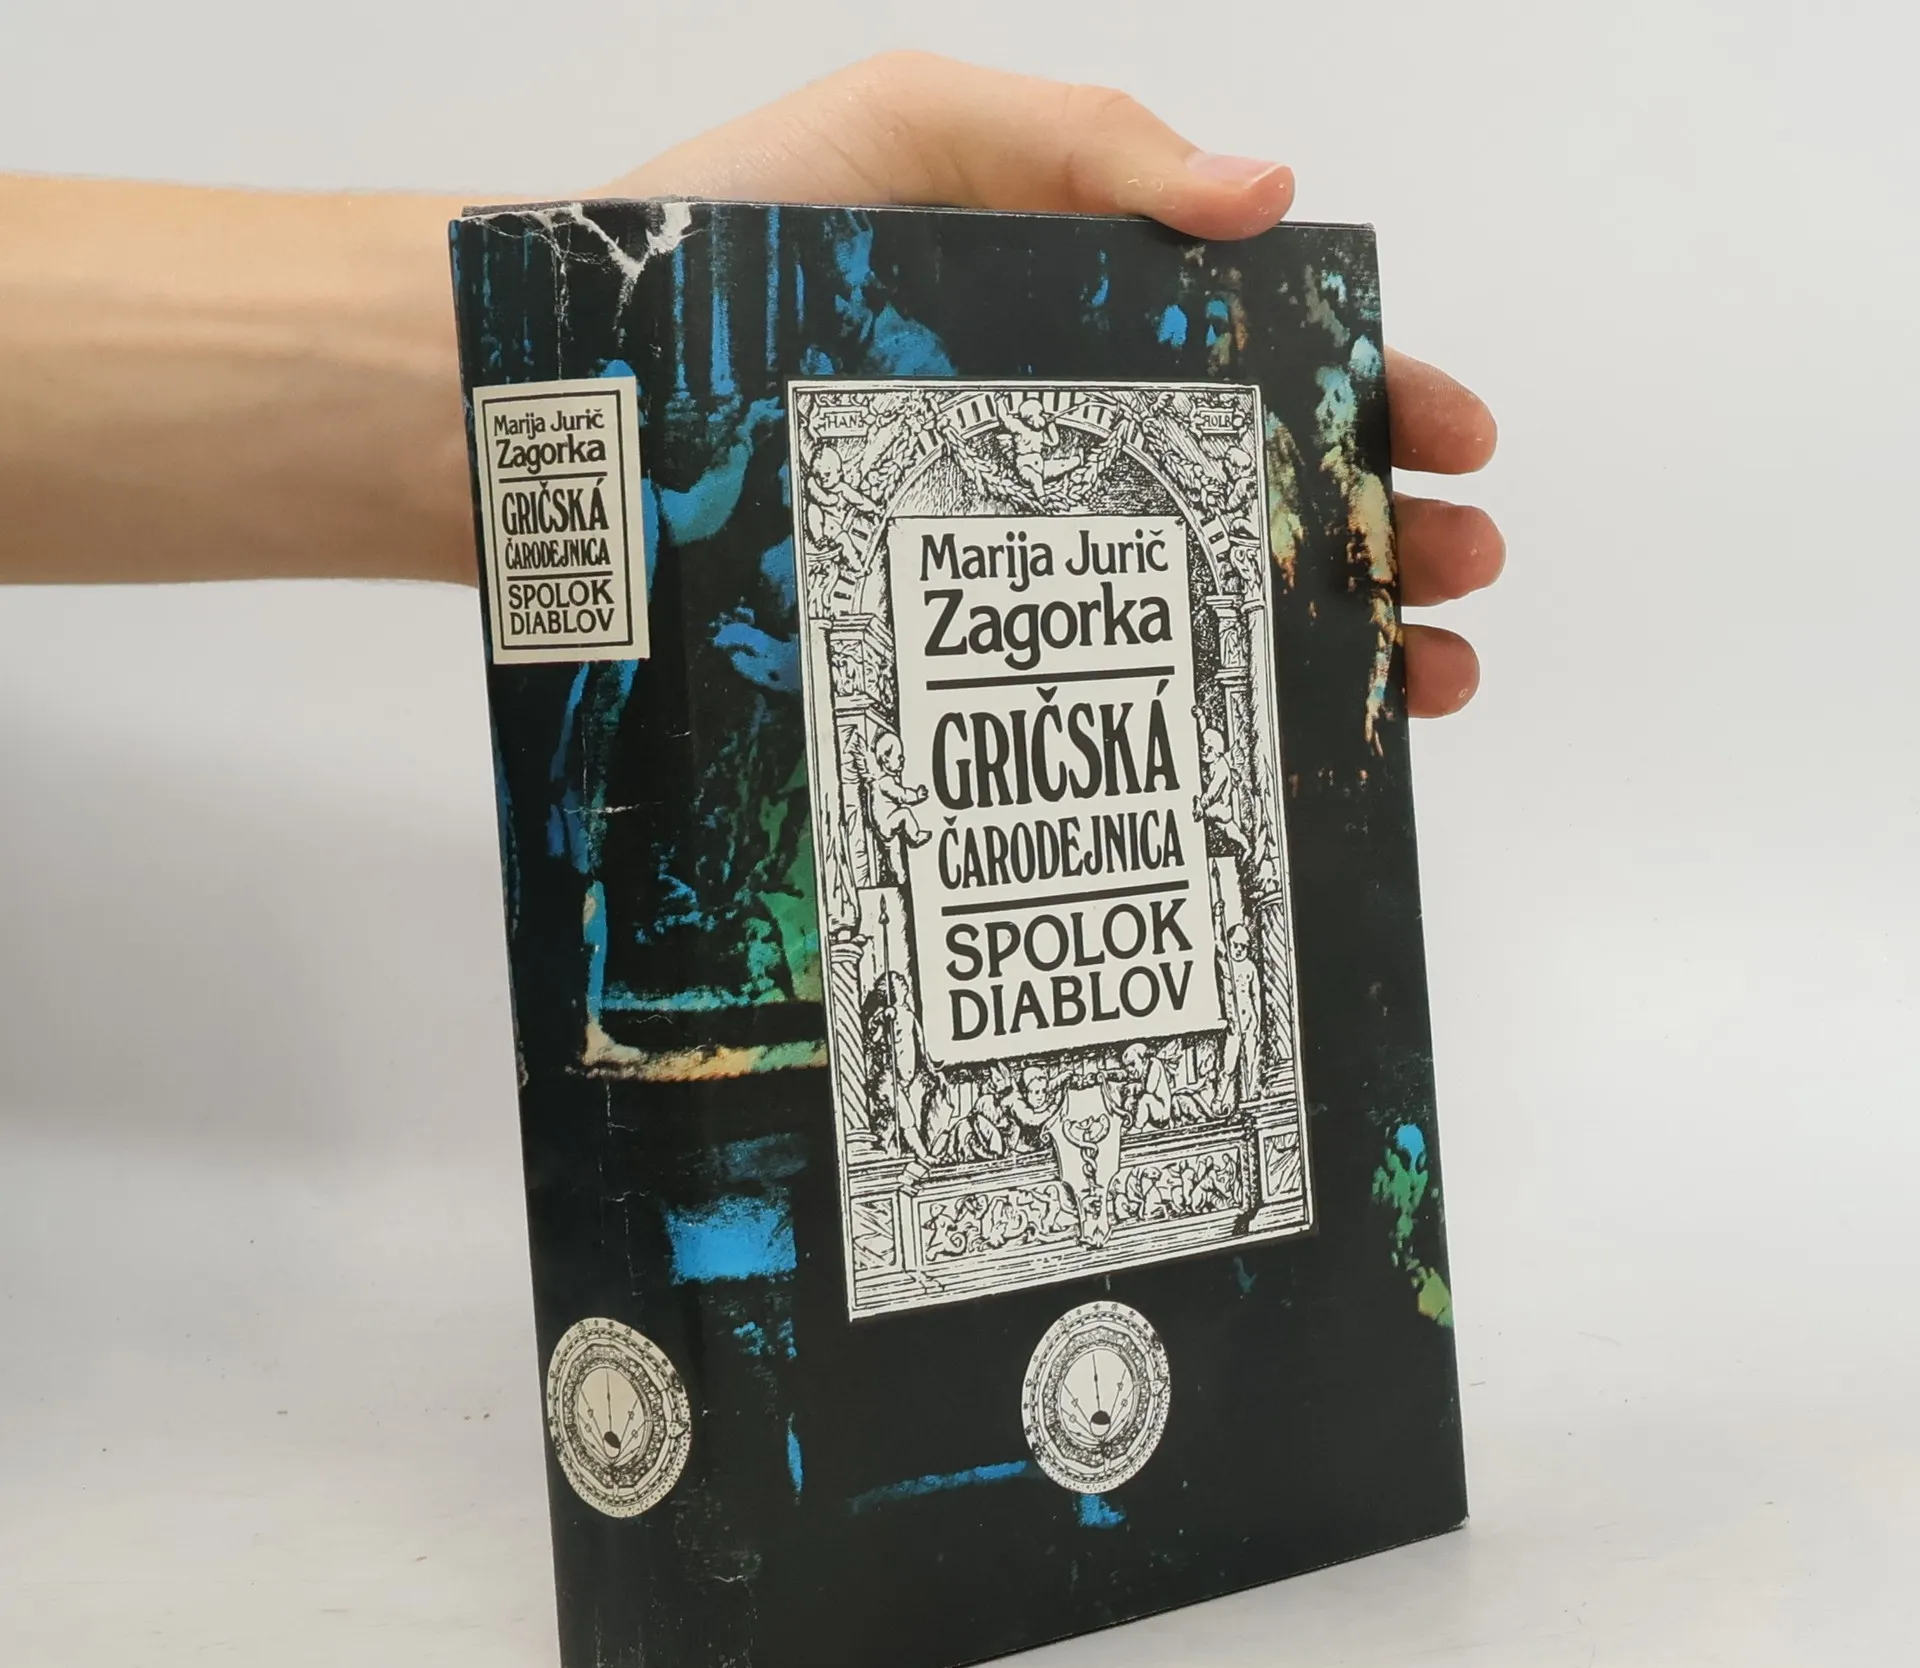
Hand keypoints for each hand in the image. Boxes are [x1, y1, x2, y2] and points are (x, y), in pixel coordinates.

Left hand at [611, 53, 1502, 717]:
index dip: (1373, 400)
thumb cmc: (720, 242)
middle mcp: (1056, 451)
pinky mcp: (937, 651)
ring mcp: (1002, 560)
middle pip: (1254, 499)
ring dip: (1320, 645)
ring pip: (1188, 612)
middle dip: (1378, 538)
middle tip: (1455, 581)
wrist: (563, 395)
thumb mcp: (912, 131)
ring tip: (1411, 683)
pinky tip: (1251, 757)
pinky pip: (1077, 695)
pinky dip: (1173, 728)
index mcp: (1077, 323)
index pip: (1263, 362)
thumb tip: (1267, 192)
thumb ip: (1085, 146)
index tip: (1454, 446)